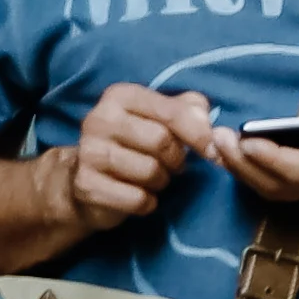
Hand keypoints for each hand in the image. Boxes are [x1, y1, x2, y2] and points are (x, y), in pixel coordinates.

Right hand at [51, 84, 218, 232]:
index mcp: (120, 96)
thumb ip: (188, 110)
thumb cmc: (133, 144)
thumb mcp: (159, 118)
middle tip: (173, 165)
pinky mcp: (86, 185)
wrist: (85, 178)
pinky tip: (138, 195)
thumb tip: (207, 119)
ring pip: (150, 172)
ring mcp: (89, 152)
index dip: (199, 133)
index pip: (171, 111)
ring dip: (161, 181)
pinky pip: (137, 199)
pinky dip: (147, 202)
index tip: (213, 151)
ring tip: (152, 178)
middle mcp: (99, 119)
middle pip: (161, 141)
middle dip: (176, 159)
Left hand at [226, 73, 298, 205]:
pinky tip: (235, 156)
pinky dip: (251, 175)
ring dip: (241, 172)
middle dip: (243, 165)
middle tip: (217, 138)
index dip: (269, 158)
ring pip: (273, 191)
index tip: (243, 138)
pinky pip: (276, 188)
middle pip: (278, 185)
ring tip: (218, 146)